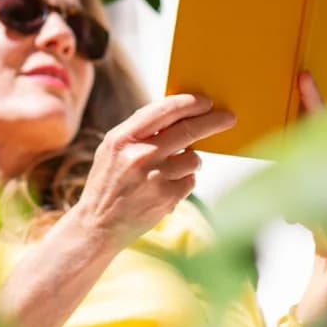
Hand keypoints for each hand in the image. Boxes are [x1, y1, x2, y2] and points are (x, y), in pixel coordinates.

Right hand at [67, 93, 235, 247]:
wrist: (98, 225)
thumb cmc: (108, 182)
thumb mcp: (112, 148)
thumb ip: (140, 130)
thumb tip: (178, 112)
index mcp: (123, 138)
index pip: (164, 110)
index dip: (189, 103)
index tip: (206, 101)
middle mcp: (140, 155)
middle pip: (188, 131)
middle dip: (212, 122)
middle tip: (228, 118)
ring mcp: (155, 178)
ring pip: (193, 158)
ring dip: (190, 161)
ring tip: (170, 169)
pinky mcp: (167, 198)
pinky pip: (191, 181)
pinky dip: (184, 182)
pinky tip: (165, 188)